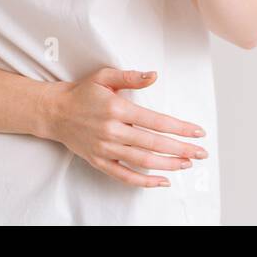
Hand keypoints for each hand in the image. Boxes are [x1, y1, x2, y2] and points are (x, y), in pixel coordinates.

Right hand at [38, 68, 207, 187]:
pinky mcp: (99, 161)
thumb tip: (154, 75)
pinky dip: (144, 181)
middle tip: (201, 152)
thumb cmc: (82, 93)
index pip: (156, 121)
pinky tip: (162, 181)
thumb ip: (131, 77)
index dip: (179, 128)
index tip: (197, 132)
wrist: (55, 112)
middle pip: (153, 143)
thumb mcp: (104, 77)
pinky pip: (124, 175)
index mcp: (117, 109)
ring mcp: (105, 148)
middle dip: (181, 149)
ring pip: (142, 161)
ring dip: (168, 164)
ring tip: (187, 164)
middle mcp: (112, 130)